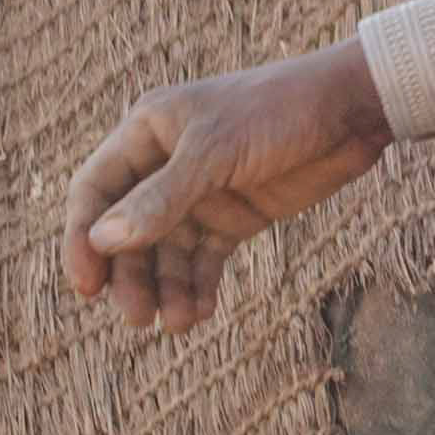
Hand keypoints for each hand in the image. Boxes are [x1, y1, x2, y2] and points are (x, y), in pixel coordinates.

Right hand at [63, 50, 391, 332]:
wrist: (352, 111)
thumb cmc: (278, 112)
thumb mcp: (215, 152)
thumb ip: (161, 198)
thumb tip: (103, 241)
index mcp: (147, 132)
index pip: (96, 190)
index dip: (82, 239)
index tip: (86, 287)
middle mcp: (165, 164)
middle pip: (127, 231)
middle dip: (130, 275)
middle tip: (137, 317)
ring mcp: (201, 193)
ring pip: (167, 252)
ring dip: (166, 288)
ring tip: (176, 323)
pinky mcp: (236, 216)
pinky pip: (205, 259)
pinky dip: (198, 286)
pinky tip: (198, 312)